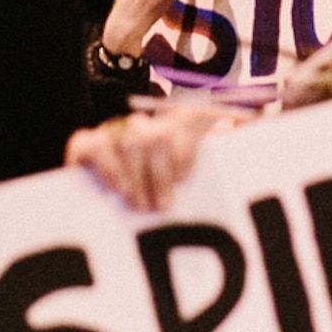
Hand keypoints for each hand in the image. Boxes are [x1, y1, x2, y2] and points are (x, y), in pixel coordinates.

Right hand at [66, 99, 250, 212]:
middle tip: (162, 207)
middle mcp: (146, 125)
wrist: (112, 213)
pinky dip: (107, 167)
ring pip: (129, 139)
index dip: (187, 149)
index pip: (189, 119)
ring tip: (140, 206)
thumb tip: (246, 122)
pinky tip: (118, 190)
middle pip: (157, 134)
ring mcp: (114, 132)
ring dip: (136, 177)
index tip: (185, 180)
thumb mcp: (200, 179)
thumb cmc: (165, 197)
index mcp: (176, 127)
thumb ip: (225, 150)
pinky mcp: (85, 145)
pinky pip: (90, 144)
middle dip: (160, 174)